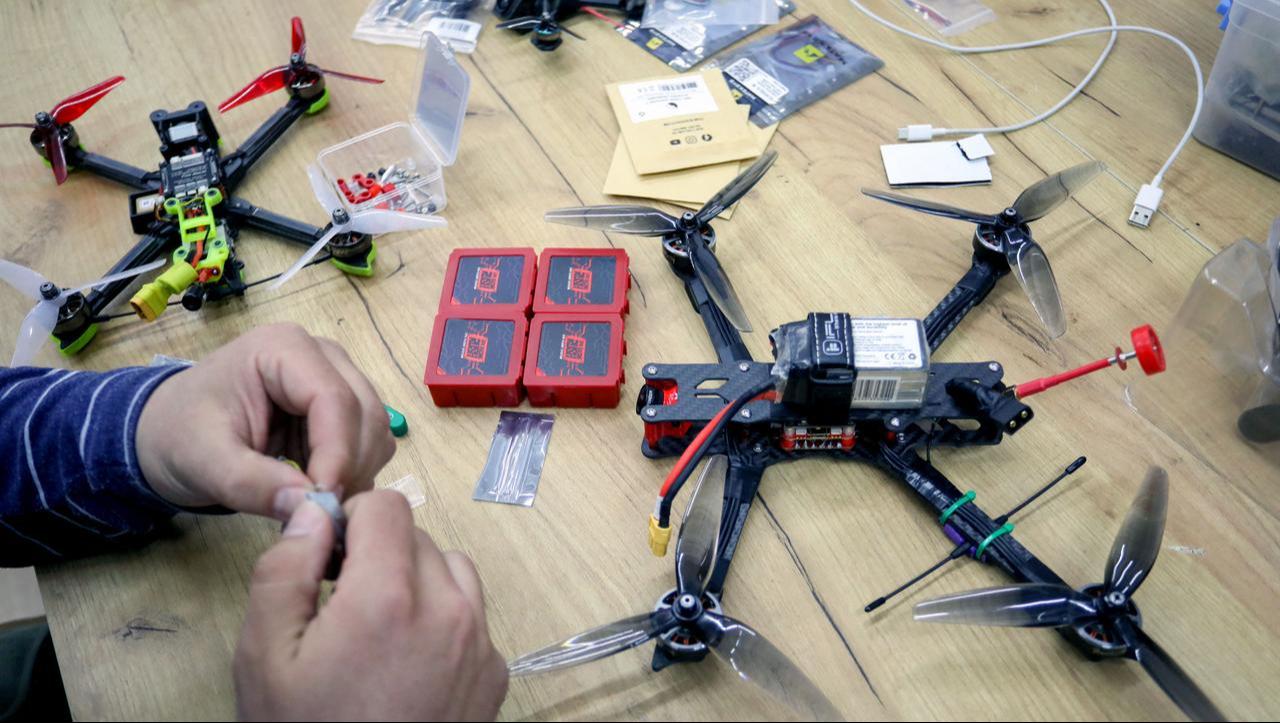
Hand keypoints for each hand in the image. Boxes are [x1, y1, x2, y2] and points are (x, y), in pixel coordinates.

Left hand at [136, 323, 395, 518]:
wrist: (174, 433)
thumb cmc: (181, 436)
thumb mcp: (205, 462)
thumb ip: (253, 484)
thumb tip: (309, 507)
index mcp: (283, 349)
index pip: (334, 398)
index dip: (337, 453)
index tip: (322, 502)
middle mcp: (322, 355)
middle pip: (365, 412)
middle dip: (349, 467)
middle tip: (319, 512)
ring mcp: (338, 377)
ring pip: (375, 429)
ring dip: (355, 472)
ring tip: (311, 500)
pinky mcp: (344, 405)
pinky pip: (370, 442)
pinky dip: (353, 472)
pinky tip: (315, 487)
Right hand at [234, 490, 508, 720]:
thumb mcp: (264, 657)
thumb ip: (286, 570)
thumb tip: (315, 512)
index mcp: (388, 598)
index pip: (387, 505)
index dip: (351, 519)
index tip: (329, 555)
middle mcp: (448, 612)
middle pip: (419, 537)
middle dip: (379, 554)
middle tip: (343, 600)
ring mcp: (479, 645)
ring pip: (453, 570)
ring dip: (417, 581)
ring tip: (377, 628)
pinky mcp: (495, 675)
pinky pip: (473, 616)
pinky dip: (444, 620)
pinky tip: (407, 660)